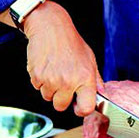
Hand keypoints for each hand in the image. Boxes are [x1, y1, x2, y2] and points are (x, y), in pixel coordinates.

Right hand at [23, 1, 103, 116]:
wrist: (50, 27)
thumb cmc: (71, 42)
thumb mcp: (90, 58)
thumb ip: (95, 79)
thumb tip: (101, 94)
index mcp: (85, 77)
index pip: (86, 108)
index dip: (81, 109)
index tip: (78, 105)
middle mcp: (69, 81)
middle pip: (61, 106)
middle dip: (61, 98)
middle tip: (63, 82)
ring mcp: (52, 79)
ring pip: (47, 97)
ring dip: (49, 88)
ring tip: (54, 71)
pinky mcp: (37, 75)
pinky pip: (37, 87)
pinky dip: (40, 80)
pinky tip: (46, 67)